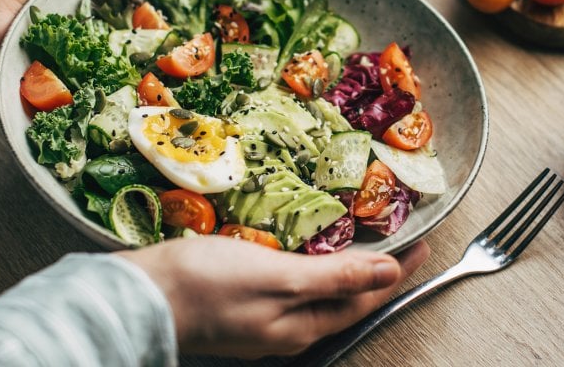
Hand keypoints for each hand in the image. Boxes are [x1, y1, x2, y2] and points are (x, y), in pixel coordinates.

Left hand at [0, 0, 163, 68]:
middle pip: (124, 23)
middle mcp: (78, 13)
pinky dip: (106, 81)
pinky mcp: (54, 72)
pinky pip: (85, 78)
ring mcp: (68, 45)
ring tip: (170, 63)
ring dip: (134, 58)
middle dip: (151, 29)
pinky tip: (137, 84)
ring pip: (111, 53)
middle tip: (186, 34)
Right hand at [121, 236, 430, 357]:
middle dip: (375, 270)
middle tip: (397, 236)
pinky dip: (309, 262)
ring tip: (359, 235)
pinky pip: (290, 283)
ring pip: (318, 291)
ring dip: (343, 264)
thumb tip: (390, 273)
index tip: (423, 243)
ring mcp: (263, 317)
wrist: (139, 296)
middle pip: (346, 297)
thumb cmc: (208, 285)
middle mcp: (288, 327)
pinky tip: (303, 243)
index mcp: (303, 325)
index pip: (366, 297)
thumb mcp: (280, 278)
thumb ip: (336, 276)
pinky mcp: (240, 302)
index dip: (398, 270)